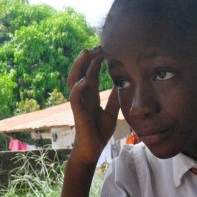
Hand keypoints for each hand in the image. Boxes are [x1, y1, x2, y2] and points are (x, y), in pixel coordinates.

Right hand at [66, 46, 119, 163]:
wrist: (92, 150)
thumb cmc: (98, 133)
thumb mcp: (111, 113)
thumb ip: (113, 99)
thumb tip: (121, 85)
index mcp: (90, 96)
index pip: (91, 73)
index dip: (96, 60)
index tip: (104, 48)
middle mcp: (83, 97)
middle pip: (81, 72)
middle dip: (88, 58)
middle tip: (97, 46)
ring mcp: (79, 104)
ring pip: (74, 81)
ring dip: (79, 66)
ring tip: (85, 53)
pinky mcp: (79, 114)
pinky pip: (75, 99)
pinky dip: (78, 89)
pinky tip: (84, 80)